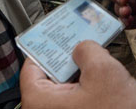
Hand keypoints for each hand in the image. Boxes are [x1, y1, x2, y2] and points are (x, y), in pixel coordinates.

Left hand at [20, 40, 135, 108]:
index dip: (47, 47)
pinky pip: (74, 103)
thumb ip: (87, 50)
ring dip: (79, 75)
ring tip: (94, 59)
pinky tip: (100, 80)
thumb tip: (81, 48)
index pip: (31, 65)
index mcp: (39, 102)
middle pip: (48, 77)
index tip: (56, 35)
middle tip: (78, 43)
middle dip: (66, 59)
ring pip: (64, 91)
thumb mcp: (104, 71)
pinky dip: (85, 90)